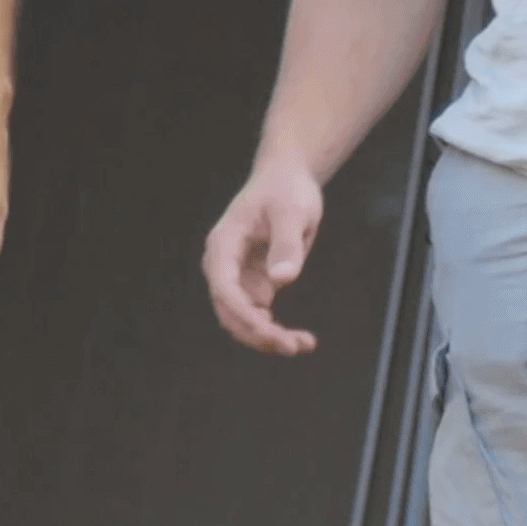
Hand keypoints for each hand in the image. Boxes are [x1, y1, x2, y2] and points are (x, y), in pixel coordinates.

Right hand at [205, 163, 325, 355]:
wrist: (287, 180)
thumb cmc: (286, 189)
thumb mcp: (291, 212)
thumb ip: (286, 244)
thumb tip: (282, 280)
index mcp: (224, 244)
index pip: (223, 285)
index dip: (241, 312)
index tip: (267, 330)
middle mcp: (224, 264)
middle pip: (229, 310)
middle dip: (257, 333)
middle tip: (291, 345)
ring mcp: (238, 276)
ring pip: (243, 319)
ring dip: (267, 338)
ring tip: (303, 345)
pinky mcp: (254, 284)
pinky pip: (259, 316)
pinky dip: (276, 330)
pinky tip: (301, 339)